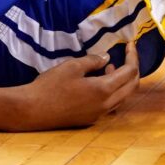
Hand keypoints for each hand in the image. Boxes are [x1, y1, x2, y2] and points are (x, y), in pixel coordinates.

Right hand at [19, 41, 140, 129]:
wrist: (32, 110)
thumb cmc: (50, 86)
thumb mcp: (72, 66)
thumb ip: (93, 61)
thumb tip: (107, 57)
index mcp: (104, 90)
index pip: (129, 72)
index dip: (133, 56)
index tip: (130, 44)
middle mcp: (106, 105)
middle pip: (132, 86)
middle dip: (133, 69)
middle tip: (127, 54)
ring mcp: (99, 115)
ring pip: (123, 97)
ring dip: (122, 81)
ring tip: (109, 66)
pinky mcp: (90, 119)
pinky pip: (111, 104)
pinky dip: (113, 91)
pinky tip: (99, 82)